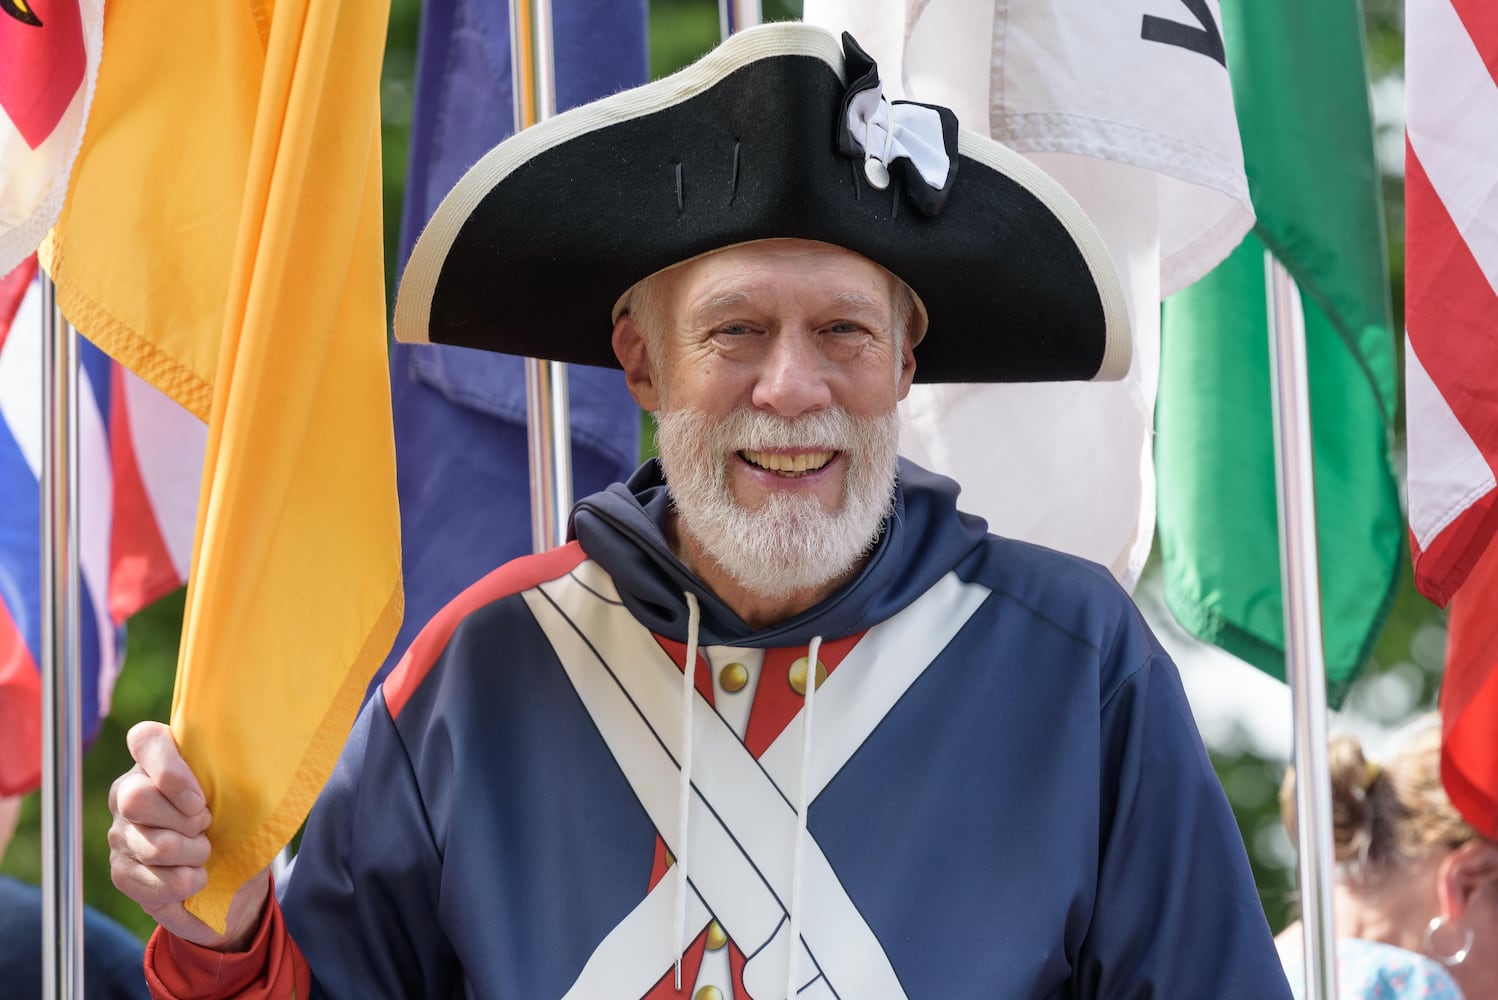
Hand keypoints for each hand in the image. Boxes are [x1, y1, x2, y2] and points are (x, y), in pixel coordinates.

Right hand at [108, 721, 269, 949]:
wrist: (236, 877)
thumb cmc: (241, 822)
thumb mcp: (246, 793)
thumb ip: (236, 772)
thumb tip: (248, 762)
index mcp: (159, 761)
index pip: (145, 740)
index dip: (169, 768)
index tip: (200, 800)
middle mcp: (129, 792)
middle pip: (137, 799)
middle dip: (186, 822)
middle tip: (207, 827)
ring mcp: (121, 833)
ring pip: (155, 846)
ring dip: (196, 856)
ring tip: (206, 853)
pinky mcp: (122, 872)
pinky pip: (155, 882)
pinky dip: (187, 883)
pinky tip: (196, 877)